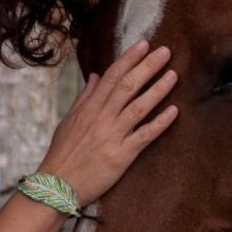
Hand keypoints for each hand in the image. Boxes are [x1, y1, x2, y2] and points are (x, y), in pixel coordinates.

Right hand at [38, 39, 178, 204]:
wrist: (56, 186)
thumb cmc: (62, 155)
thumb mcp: (68, 122)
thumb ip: (84, 98)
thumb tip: (94, 75)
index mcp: (89, 108)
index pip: (111, 76)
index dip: (129, 58)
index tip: (143, 44)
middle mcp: (101, 118)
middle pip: (127, 86)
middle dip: (147, 67)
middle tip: (165, 52)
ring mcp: (112, 136)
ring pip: (138, 107)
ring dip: (158, 89)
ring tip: (173, 75)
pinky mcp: (121, 155)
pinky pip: (144, 136)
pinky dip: (160, 123)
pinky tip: (175, 111)